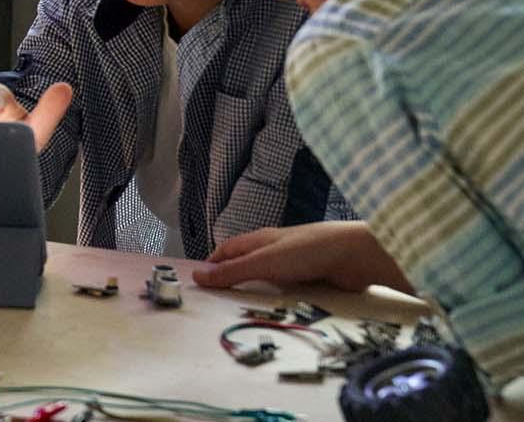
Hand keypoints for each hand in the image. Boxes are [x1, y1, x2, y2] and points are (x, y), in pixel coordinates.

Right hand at [193, 221, 412, 292]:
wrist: (356, 255)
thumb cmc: (306, 250)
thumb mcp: (263, 262)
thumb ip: (232, 272)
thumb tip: (196, 276)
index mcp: (260, 240)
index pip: (228, 250)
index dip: (213, 263)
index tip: (200, 281)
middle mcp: (275, 250)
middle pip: (247, 265)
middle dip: (234, 280)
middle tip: (219, 302)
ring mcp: (295, 265)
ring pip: (269, 280)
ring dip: (259, 293)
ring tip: (246, 313)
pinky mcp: (313, 279)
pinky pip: (290, 291)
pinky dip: (281, 300)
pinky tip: (278, 312)